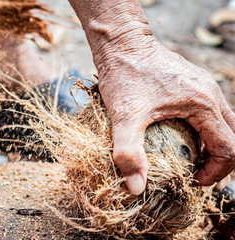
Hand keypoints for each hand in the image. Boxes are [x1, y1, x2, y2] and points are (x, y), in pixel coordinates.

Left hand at [97, 36, 234, 193]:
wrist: (121, 42)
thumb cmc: (124, 74)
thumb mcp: (124, 115)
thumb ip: (129, 152)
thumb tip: (136, 188)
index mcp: (203, 104)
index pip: (229, 148)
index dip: (214, 172)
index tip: (189, 180)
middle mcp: (210, 94)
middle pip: (233, 136)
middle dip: (217, 161)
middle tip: (192, 174)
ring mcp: (203, 86)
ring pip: (222, 124)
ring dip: (210, 145)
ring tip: (186, 158)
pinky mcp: (191, 83)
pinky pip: (209, 111)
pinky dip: (202, 130)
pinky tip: (177, 135)